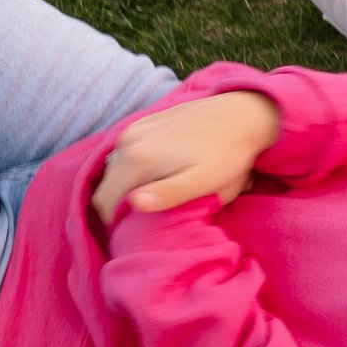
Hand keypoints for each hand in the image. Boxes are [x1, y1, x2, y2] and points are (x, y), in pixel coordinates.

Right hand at [91, 92, 280, 224]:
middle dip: (120, 206)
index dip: (117, 223)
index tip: (138, 231)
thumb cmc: (227, 156)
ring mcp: (133, 129)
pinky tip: (160, 175)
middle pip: (106, 187)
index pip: (105, 202)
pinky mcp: (142, 122)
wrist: (241, 115)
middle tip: (149, 218)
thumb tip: (134, 202)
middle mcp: (127, 141)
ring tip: (157, 196)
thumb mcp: (204, 182)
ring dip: (127, 187)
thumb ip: (168, 194)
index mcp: (137, 158)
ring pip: (114, 171)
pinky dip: (134, 169)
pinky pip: (125, 154)